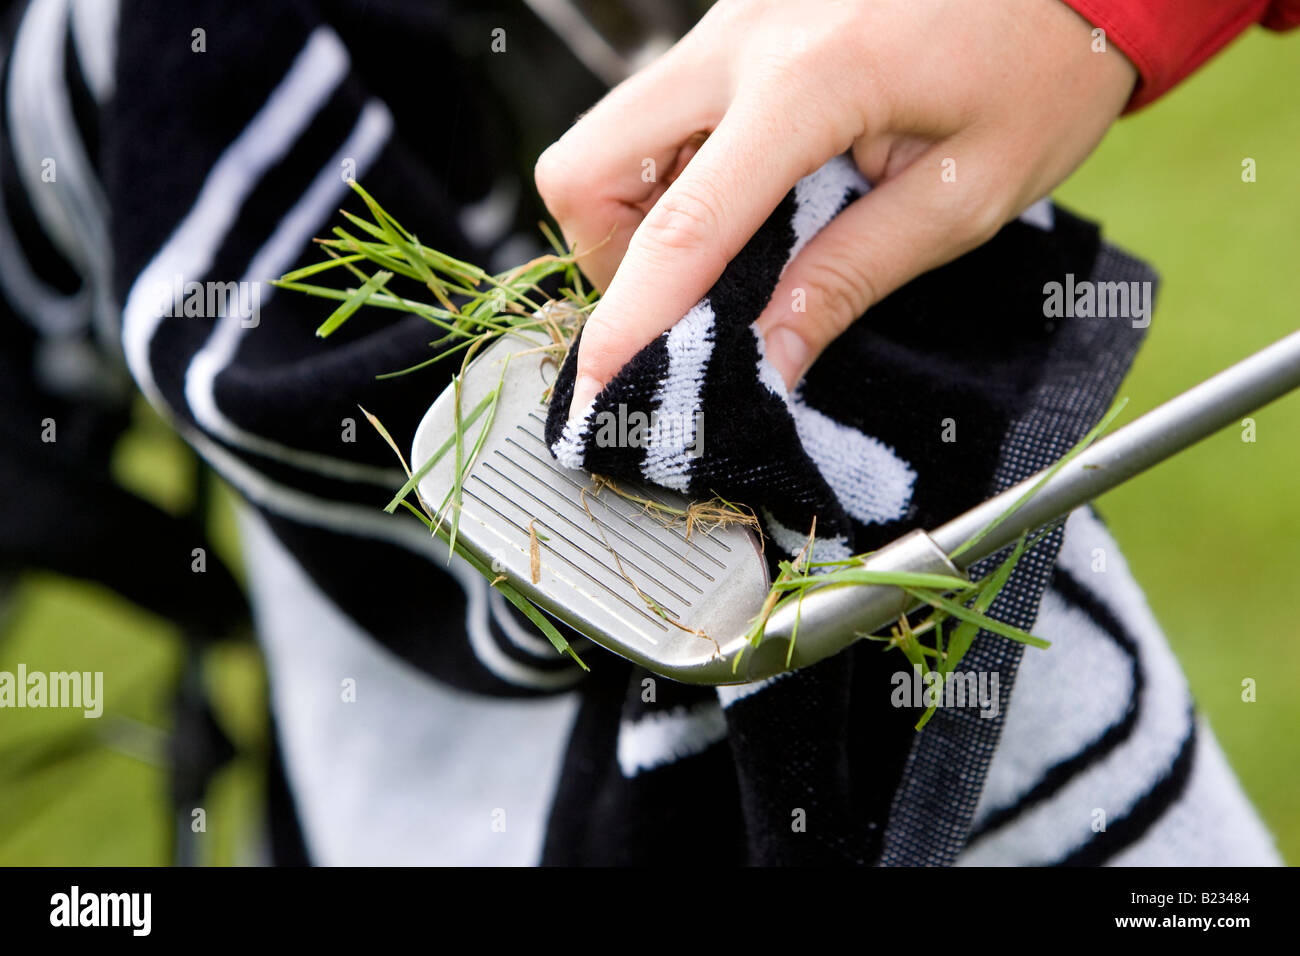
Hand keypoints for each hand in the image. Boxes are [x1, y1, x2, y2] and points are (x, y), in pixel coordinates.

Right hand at [534, 0, 1137, 421]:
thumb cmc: (1041, 61)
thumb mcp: (965, 191)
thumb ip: (855, 274)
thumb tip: (772, 357)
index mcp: (809, 83)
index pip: (683, 225)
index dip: (629, 319)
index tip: (599, 388)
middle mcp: (742, 39)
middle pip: (588, 164)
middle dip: (612, 256)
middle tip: (685, 300)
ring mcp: (729, 21)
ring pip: (612, 136)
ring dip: (642, 213)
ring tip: (734, 247)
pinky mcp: (735, 23)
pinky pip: (660, 112)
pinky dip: (677, 173)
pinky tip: (751, 193)